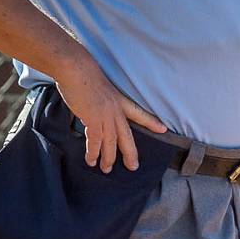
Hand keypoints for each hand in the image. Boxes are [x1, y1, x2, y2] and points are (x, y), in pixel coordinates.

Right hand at [54, 56, 167, 172]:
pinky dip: (93, 153)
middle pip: (127, 136)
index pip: (139, 113)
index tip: (163, 129)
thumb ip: (100, 100)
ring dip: (108, 158)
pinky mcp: (94, 120)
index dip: (151, 122)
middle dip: (130, 153)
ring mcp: (106, 116)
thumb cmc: (82, 73)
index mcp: (119, 100)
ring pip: (111, 143)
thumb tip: (91, 109)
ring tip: (107, 170)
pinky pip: (95, 141)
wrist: (76, 68)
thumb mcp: (98, 86)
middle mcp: (116, 110)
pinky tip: (91, 161)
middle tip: (133, 167)